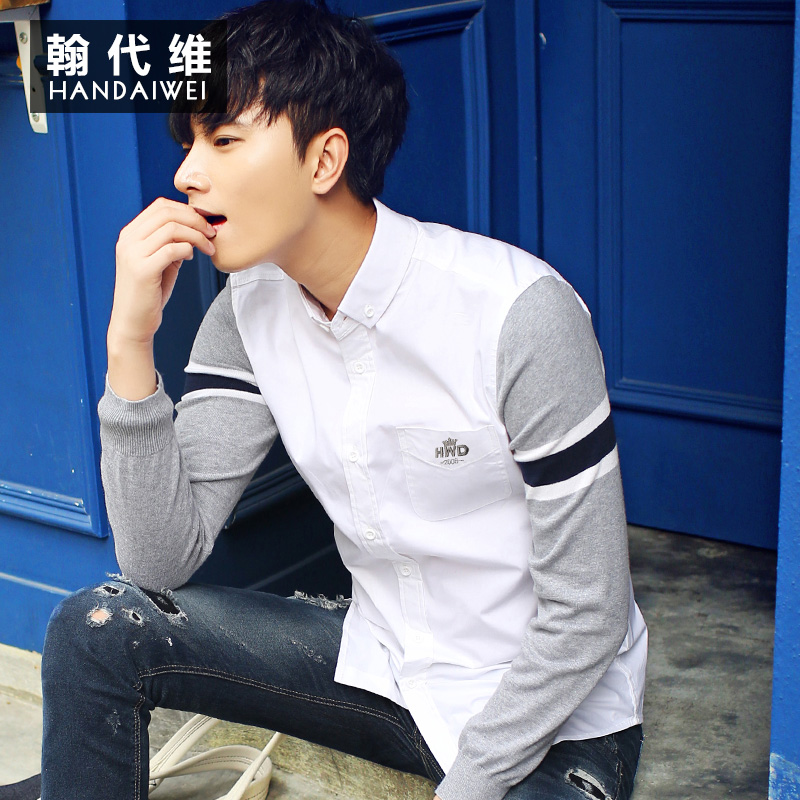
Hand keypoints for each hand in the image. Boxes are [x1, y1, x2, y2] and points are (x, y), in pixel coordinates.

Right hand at [109, 197, 215, 345]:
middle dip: (196, 220)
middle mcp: (128, 240)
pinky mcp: (142, 270)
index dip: (187, 210)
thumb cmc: (149, 293)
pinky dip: (188, 249)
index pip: (161, 206)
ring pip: (172, 229)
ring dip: (197, 236)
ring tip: (209, 248)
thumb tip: (195, 228)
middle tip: (212, 233)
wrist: (133, 322)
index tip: (205, 223)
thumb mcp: (160, 262)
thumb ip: (172, 243)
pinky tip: (191, 257)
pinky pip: (172, 249)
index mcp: (130, 234)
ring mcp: (133, 254)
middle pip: (167, 212)